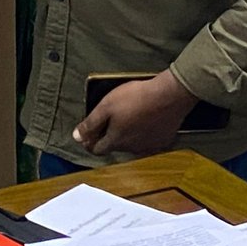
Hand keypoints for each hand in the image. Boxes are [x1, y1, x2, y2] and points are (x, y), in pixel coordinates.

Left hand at [72, 70, 197, 157]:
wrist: (170, 95)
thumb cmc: (137, 98)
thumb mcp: (106, 107)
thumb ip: (90, 124)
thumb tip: (77, 137)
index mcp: (116, 141)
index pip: (97, 150)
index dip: (89, 142)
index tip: (88, 134)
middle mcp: (132, 148)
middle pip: (114, 147)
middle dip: (107, 136)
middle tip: (107, 120)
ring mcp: (149, 146)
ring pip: (131, 144)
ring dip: (126, 135)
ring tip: (127, 117)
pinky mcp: (163, 140)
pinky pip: (148, 140)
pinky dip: (143, 133)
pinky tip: (144, 121)